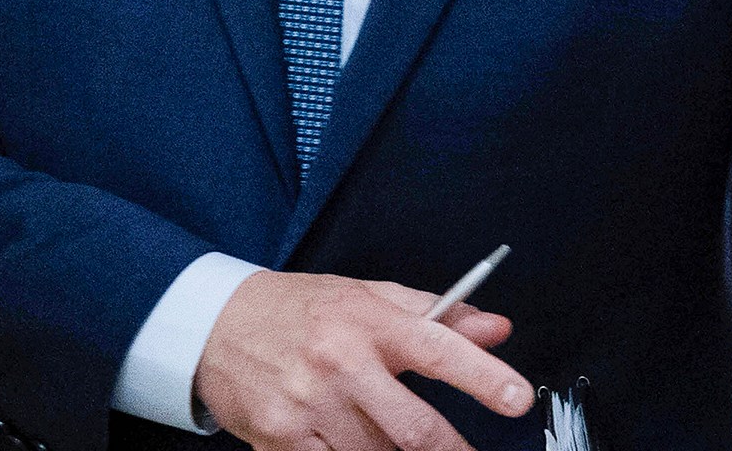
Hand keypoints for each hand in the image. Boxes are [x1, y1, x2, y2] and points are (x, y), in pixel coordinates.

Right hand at [195, 270, 532, 450]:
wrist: (215, 325)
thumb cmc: (300, 310)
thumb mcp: (368, 296)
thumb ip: (438, 314)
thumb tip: (496, 328)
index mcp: (367, 320)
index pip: (438, 348)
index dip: (483, 376)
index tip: (517, 397)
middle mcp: (339, 362)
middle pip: (414, 429)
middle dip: (449, 450)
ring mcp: (308, 406)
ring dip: (389, 450)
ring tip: (373, 424)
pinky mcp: (280, 439)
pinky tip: (340, 436)